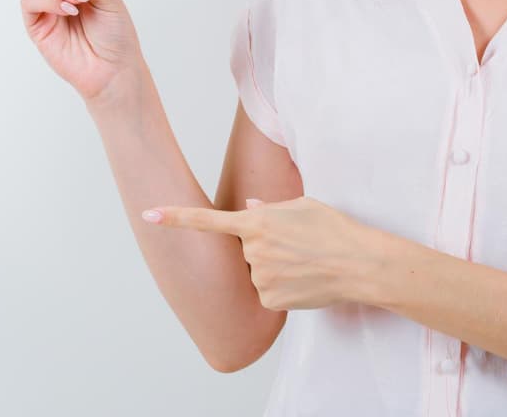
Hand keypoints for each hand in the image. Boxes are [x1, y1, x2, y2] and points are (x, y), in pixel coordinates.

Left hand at [141, 196, 382, 310]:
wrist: (358, 263)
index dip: (175, 218)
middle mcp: (252, 250)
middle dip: (262, 247)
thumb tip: (247, 209)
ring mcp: (260, 277)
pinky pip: (266, 292)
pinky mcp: (269, 300)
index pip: (207, 221)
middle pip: (244, 250)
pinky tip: (303, 280)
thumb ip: (269, 209)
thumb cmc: (333, 228)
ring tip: (304, 262)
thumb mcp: (302, 206)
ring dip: (274, 267)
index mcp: (257, 222)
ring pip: (256, 272)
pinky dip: (281, 287)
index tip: (148, 215)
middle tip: (294, 245)